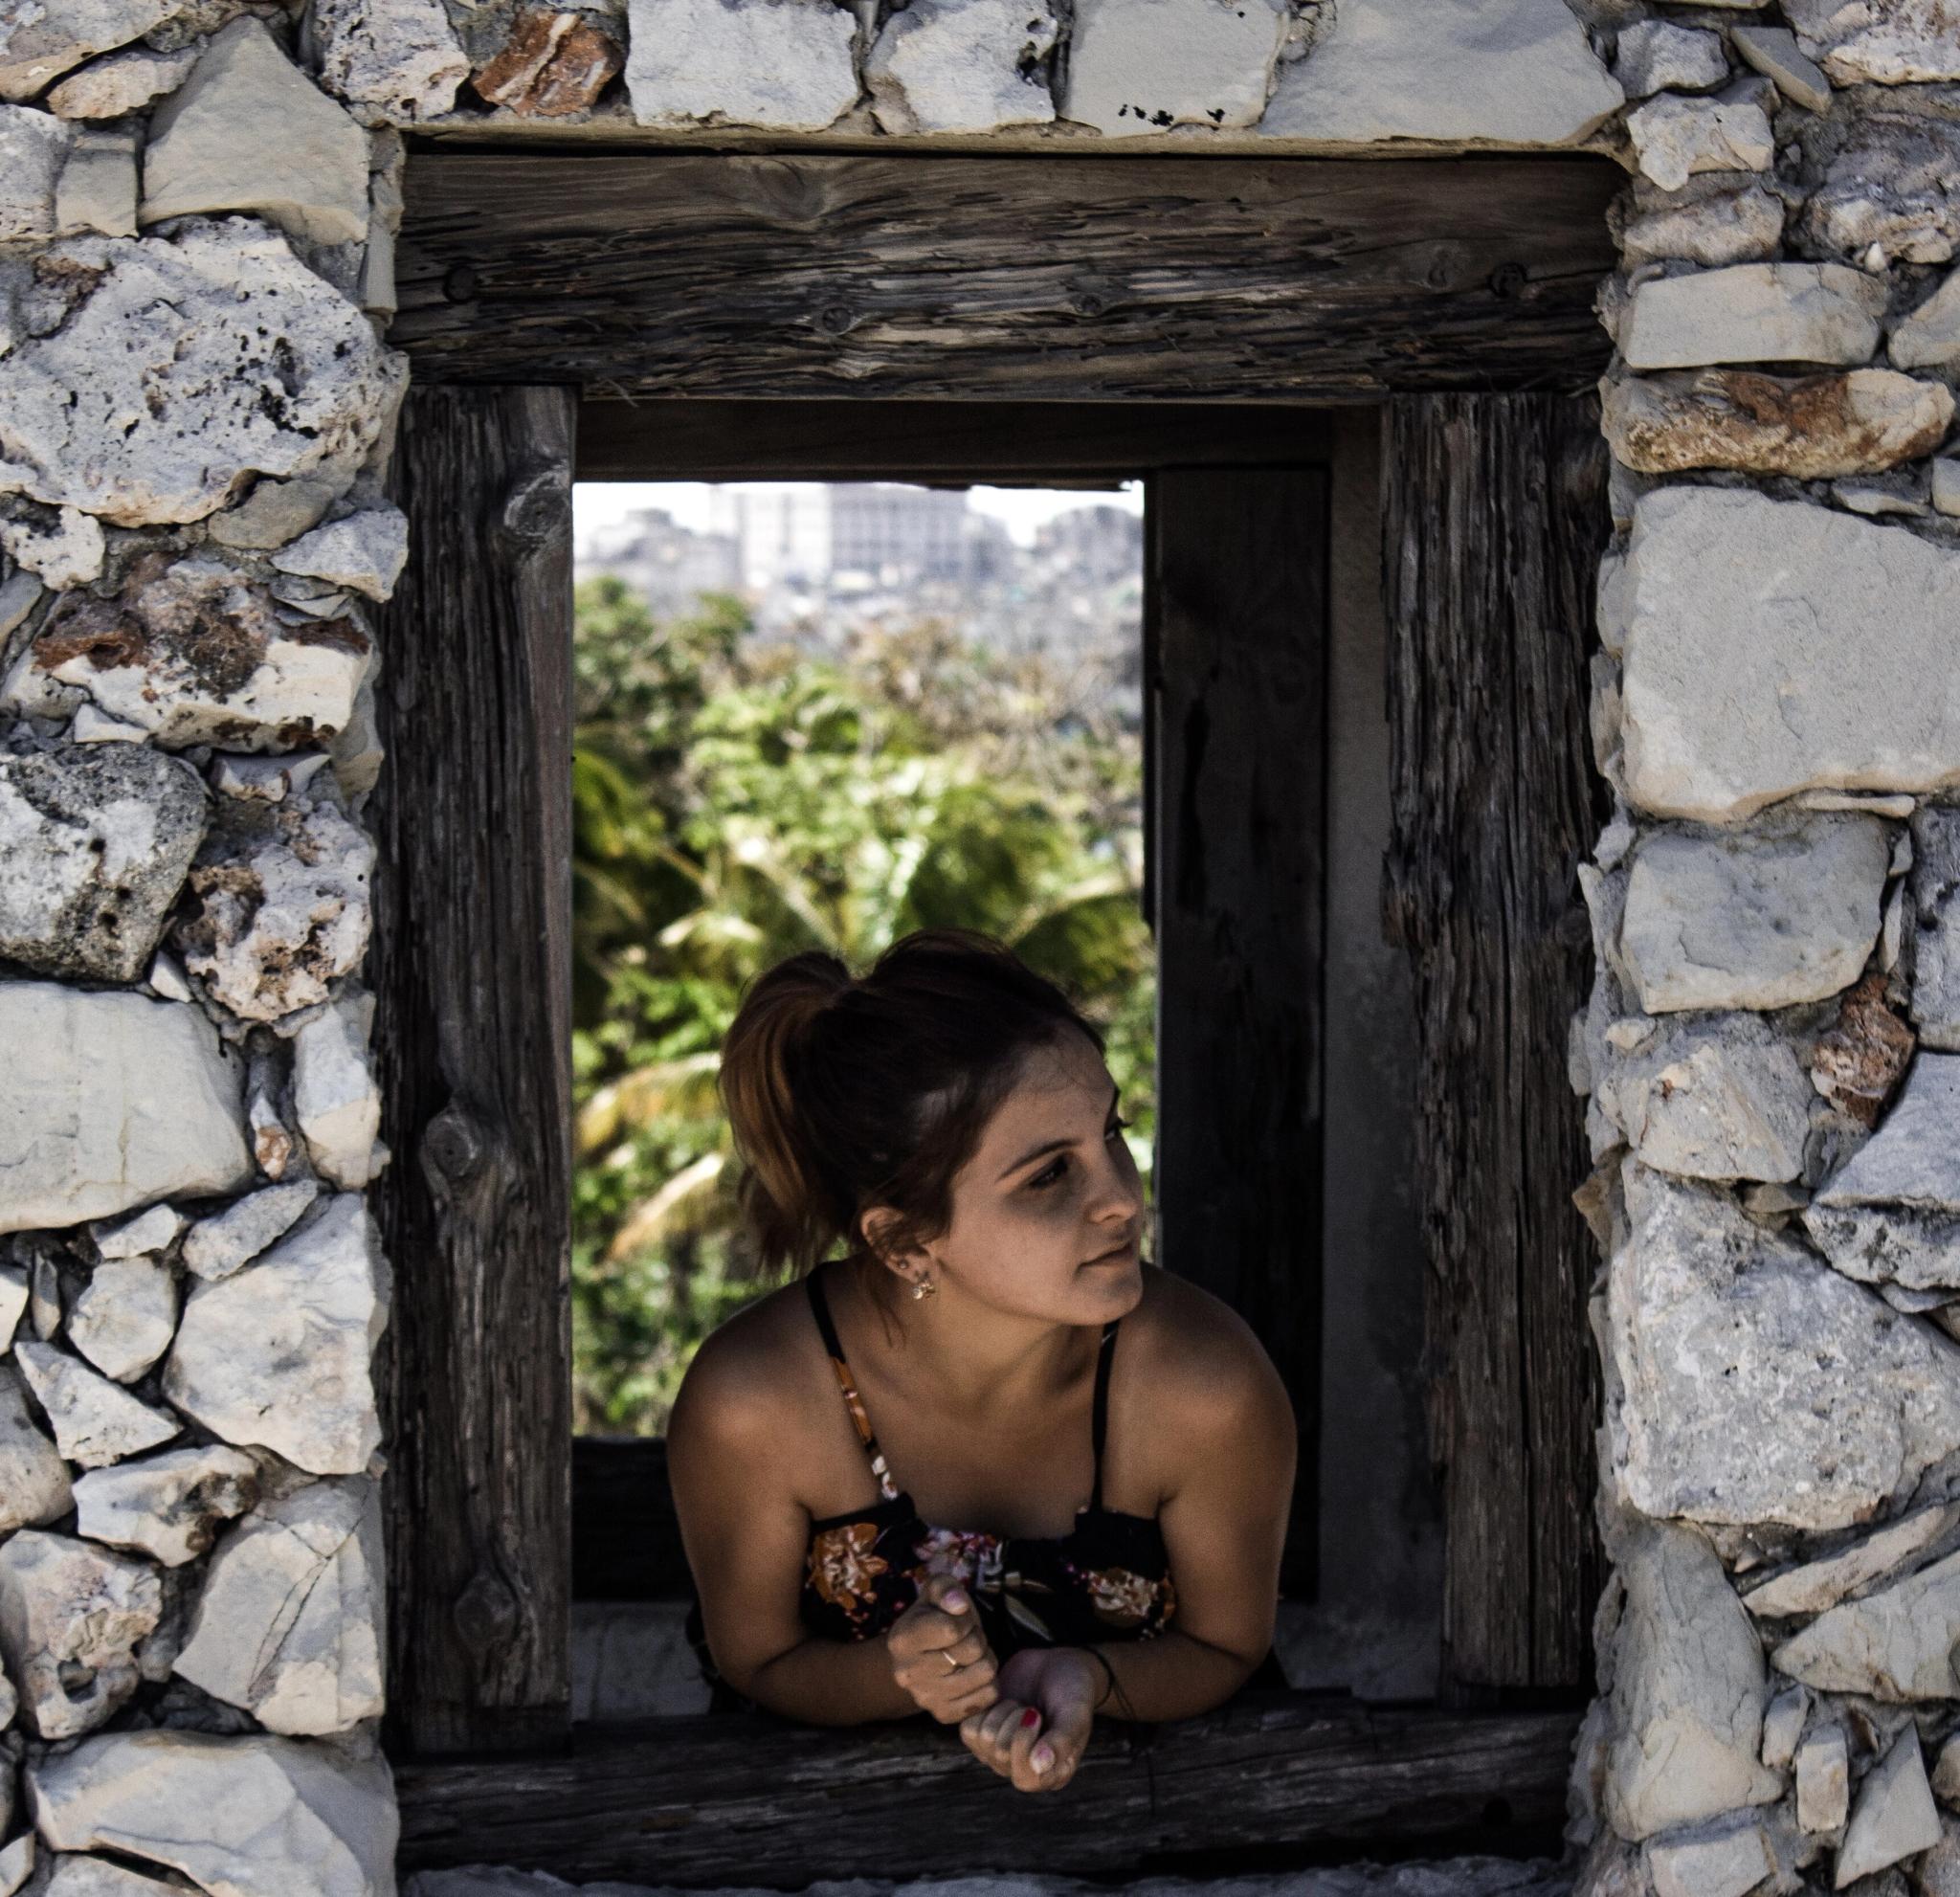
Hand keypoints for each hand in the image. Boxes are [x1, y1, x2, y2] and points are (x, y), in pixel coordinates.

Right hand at [886, 1571, 999, 1722]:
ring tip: (969, 1655)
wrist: (917, 1656)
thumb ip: (946, 1589)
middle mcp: (908, 1674)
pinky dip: (987, 1682)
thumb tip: (958, 1605)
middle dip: (976, 1638)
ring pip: (985, 1674)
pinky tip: (971, 1674)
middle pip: (972, 1651)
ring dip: (985, 1659)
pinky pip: (989, 1696)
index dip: (964, 1619)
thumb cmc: (932, 1617)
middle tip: (965, 1638)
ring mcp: (925, 1698)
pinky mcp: (944, 1714)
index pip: (952, 1629)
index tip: (958, 1619)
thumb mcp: (936, 1591)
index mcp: (902, 1640)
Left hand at [958, 1645, 1099, 1792]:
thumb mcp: (1076, 1713)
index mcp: (1052, 1773)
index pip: (1024, 1778)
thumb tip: (1038, 1767)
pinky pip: (968, 1730)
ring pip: (983, 1741)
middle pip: (1000, 1755)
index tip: (1035, 1714)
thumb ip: (1061, 1741)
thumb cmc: (1073, 1690)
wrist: (1057, 1664)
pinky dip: (984, 1710)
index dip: (1023, 1744)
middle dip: (1015, 1720)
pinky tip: (1002, 1702)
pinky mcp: (984, 1733)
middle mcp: (1025, 1769)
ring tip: (1020, 1704)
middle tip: (1030, 1708)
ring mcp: (1001, 1754)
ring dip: (1002, 1713)